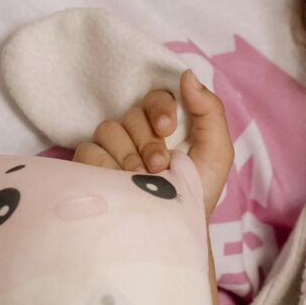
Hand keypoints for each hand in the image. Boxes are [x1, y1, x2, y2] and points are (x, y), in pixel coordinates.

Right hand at [73, 71, 232, 216]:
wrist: (173, 230)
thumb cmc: (197, 193)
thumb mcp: (216, 152)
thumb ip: (209, 111)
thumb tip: (187, 75)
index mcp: (165, 125)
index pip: (155, 98)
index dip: (160, 108)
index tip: (167, 129)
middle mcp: (136, 133)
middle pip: (132, 114)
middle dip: (148, 141)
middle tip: (160, 165)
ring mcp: (112, 150)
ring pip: (109, 129)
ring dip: (129, 156)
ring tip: (143, 179)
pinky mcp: (91, 167)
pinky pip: (89, 150)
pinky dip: (106, 165)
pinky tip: (120, 182)